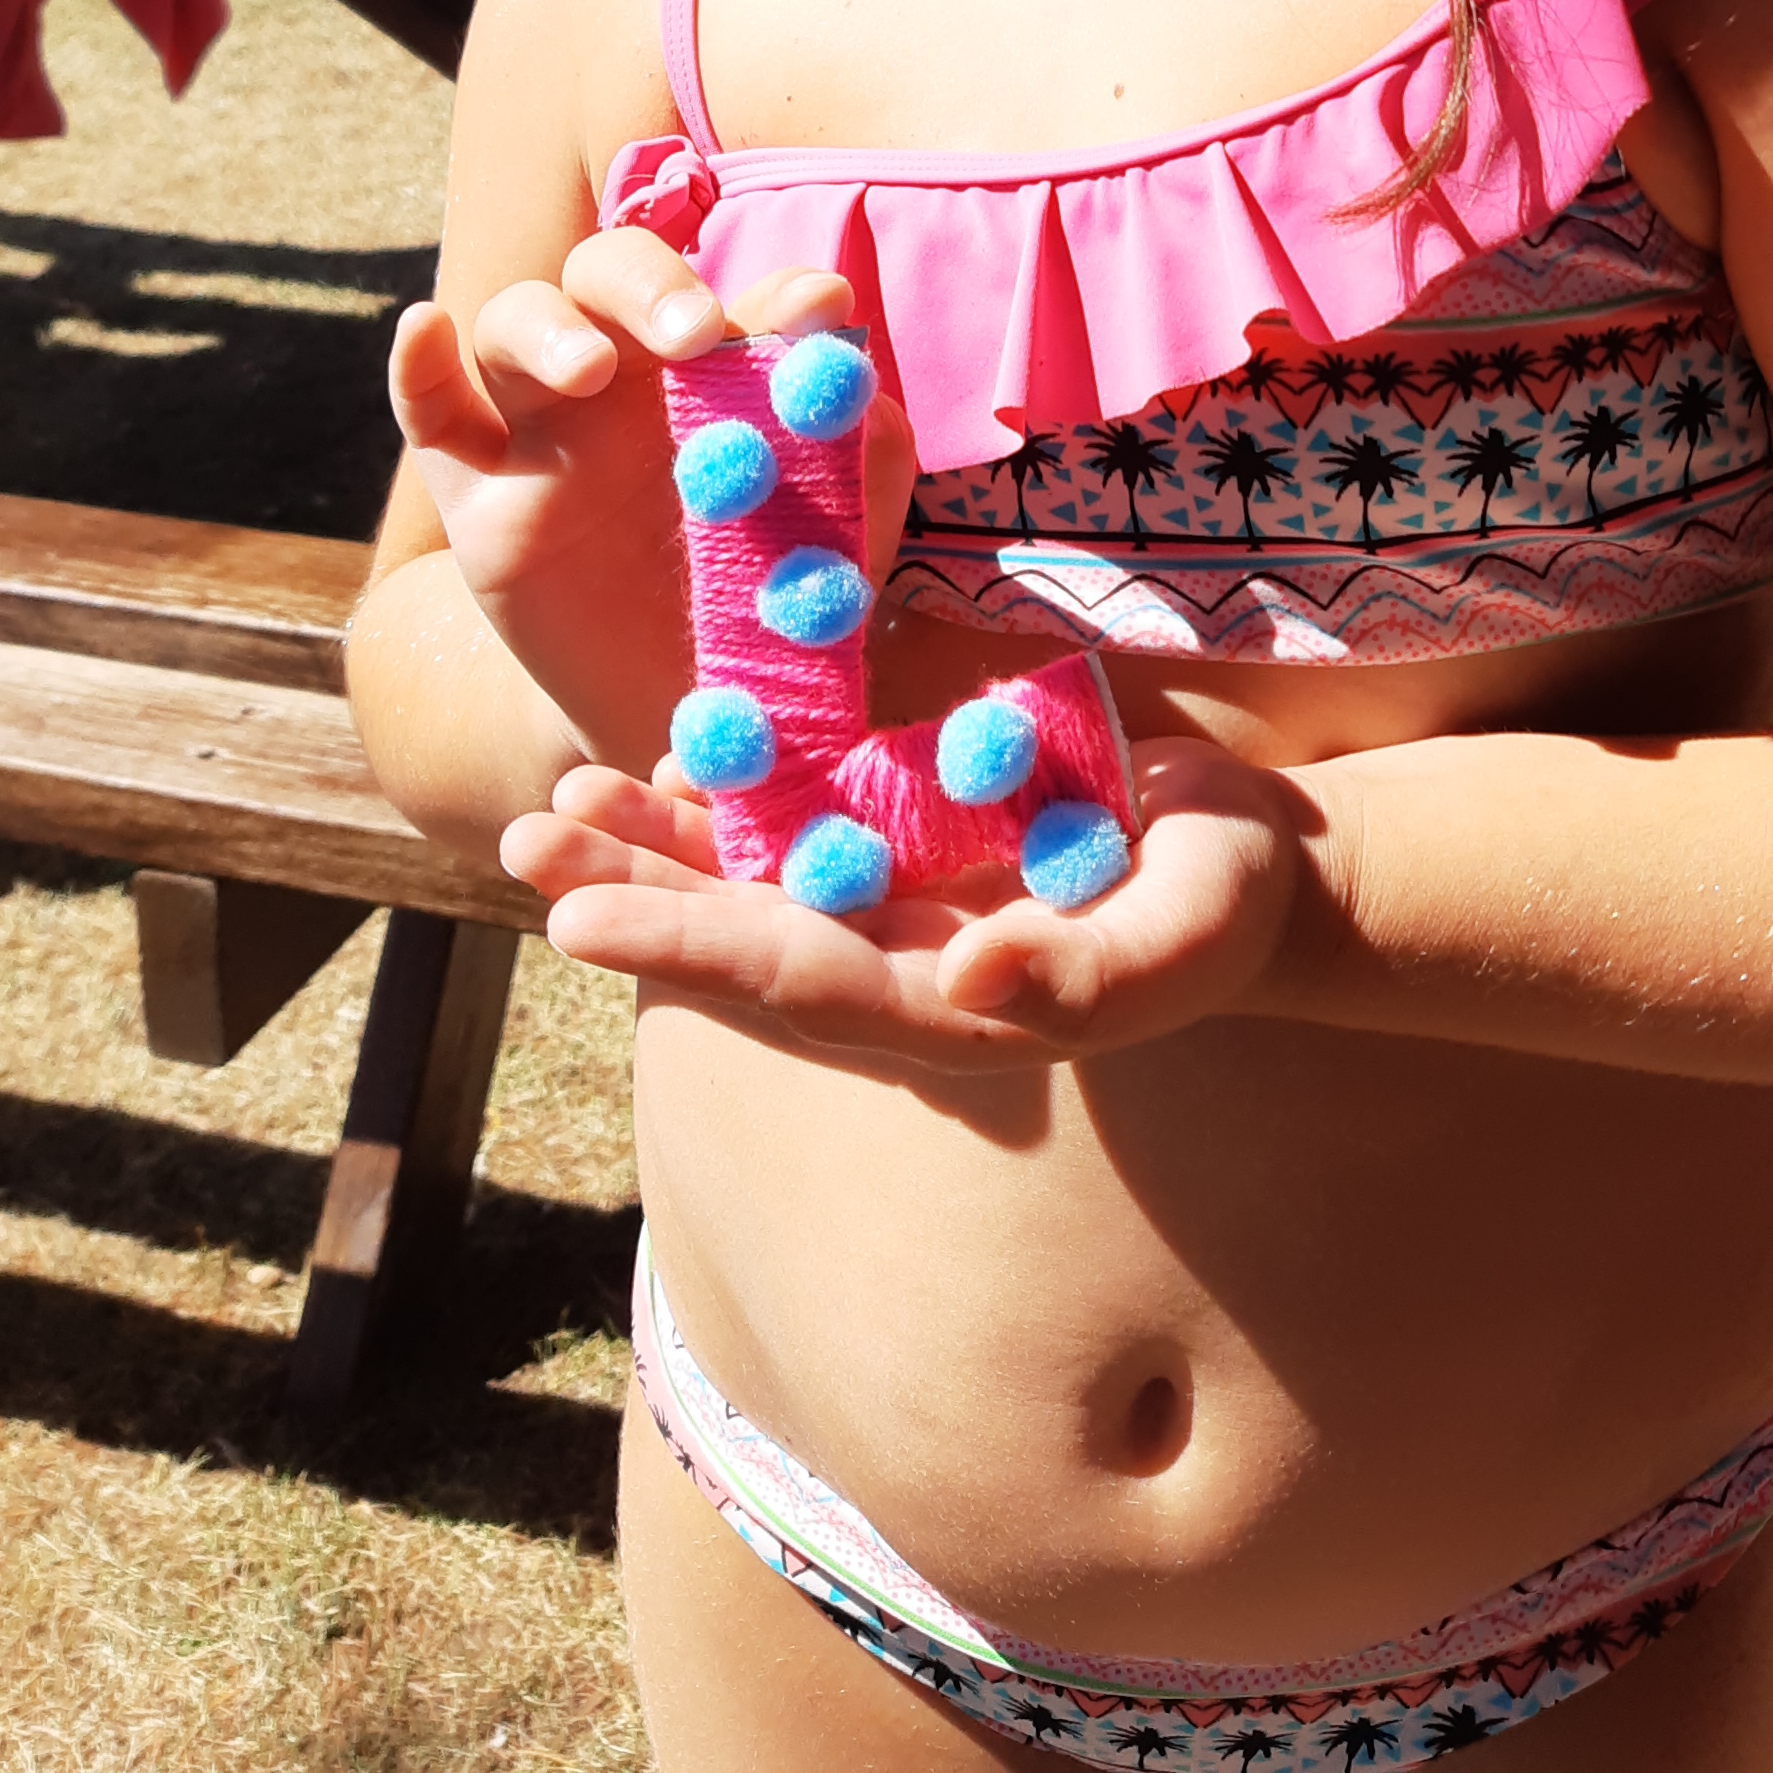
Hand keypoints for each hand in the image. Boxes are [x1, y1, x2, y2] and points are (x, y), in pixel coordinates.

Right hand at [386, 242, 914, 773]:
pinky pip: (432, 414)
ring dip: (549, 328)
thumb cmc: (766, 614)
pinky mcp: (479, 493)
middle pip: (612, 274)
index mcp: (722, 373)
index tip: (819, 311)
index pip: (743, 303)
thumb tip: (870, 397)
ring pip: (516, 320)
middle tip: (695, 332)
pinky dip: (418, 365)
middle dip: (651, 285)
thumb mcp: (832, 553)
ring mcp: (544, 426)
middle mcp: (628, 376)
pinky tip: (424, 327)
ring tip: (585, 372)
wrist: (678, 714)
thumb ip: (863, 473)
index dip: (781, 297)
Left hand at [503, 734, 1313, 1072]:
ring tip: (553, 803)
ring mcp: (896, 914)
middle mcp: (898, 974)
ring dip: (650, 850)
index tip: (574, 919)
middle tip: (523, 839)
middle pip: (737, 941)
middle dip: (629, 894)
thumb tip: (964, 988)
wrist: (1248, 873)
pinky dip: (725, 802)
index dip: (683, 949)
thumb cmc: (1222, 907)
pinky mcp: (910, 853)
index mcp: (947, 1014)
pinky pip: (794, 833)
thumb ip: (1084, 976)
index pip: (794, 981)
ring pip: (747, 888)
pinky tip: (667, 759)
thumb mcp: (1181, 935)